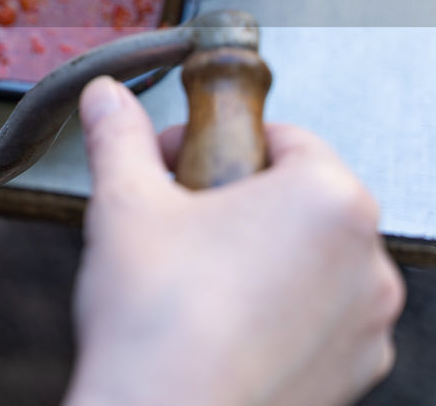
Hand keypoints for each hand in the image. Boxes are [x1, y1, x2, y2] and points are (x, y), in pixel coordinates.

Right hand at [65, 76, 403, 405]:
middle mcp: (366, 260)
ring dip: (257, 258)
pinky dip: (274, 315)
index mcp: (327, 199)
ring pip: (308, 263)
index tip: (170, 163)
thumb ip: (120, 137)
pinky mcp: (351, 376)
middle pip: (298, 199)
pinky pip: (315, 322)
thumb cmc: (157, 318)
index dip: (212, 142)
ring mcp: (365, 325)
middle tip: (173, 220)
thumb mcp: (125, 202)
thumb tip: (106, 96)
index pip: (282, 137)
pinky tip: (215, 324)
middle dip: (236, 200)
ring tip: (189, 277)